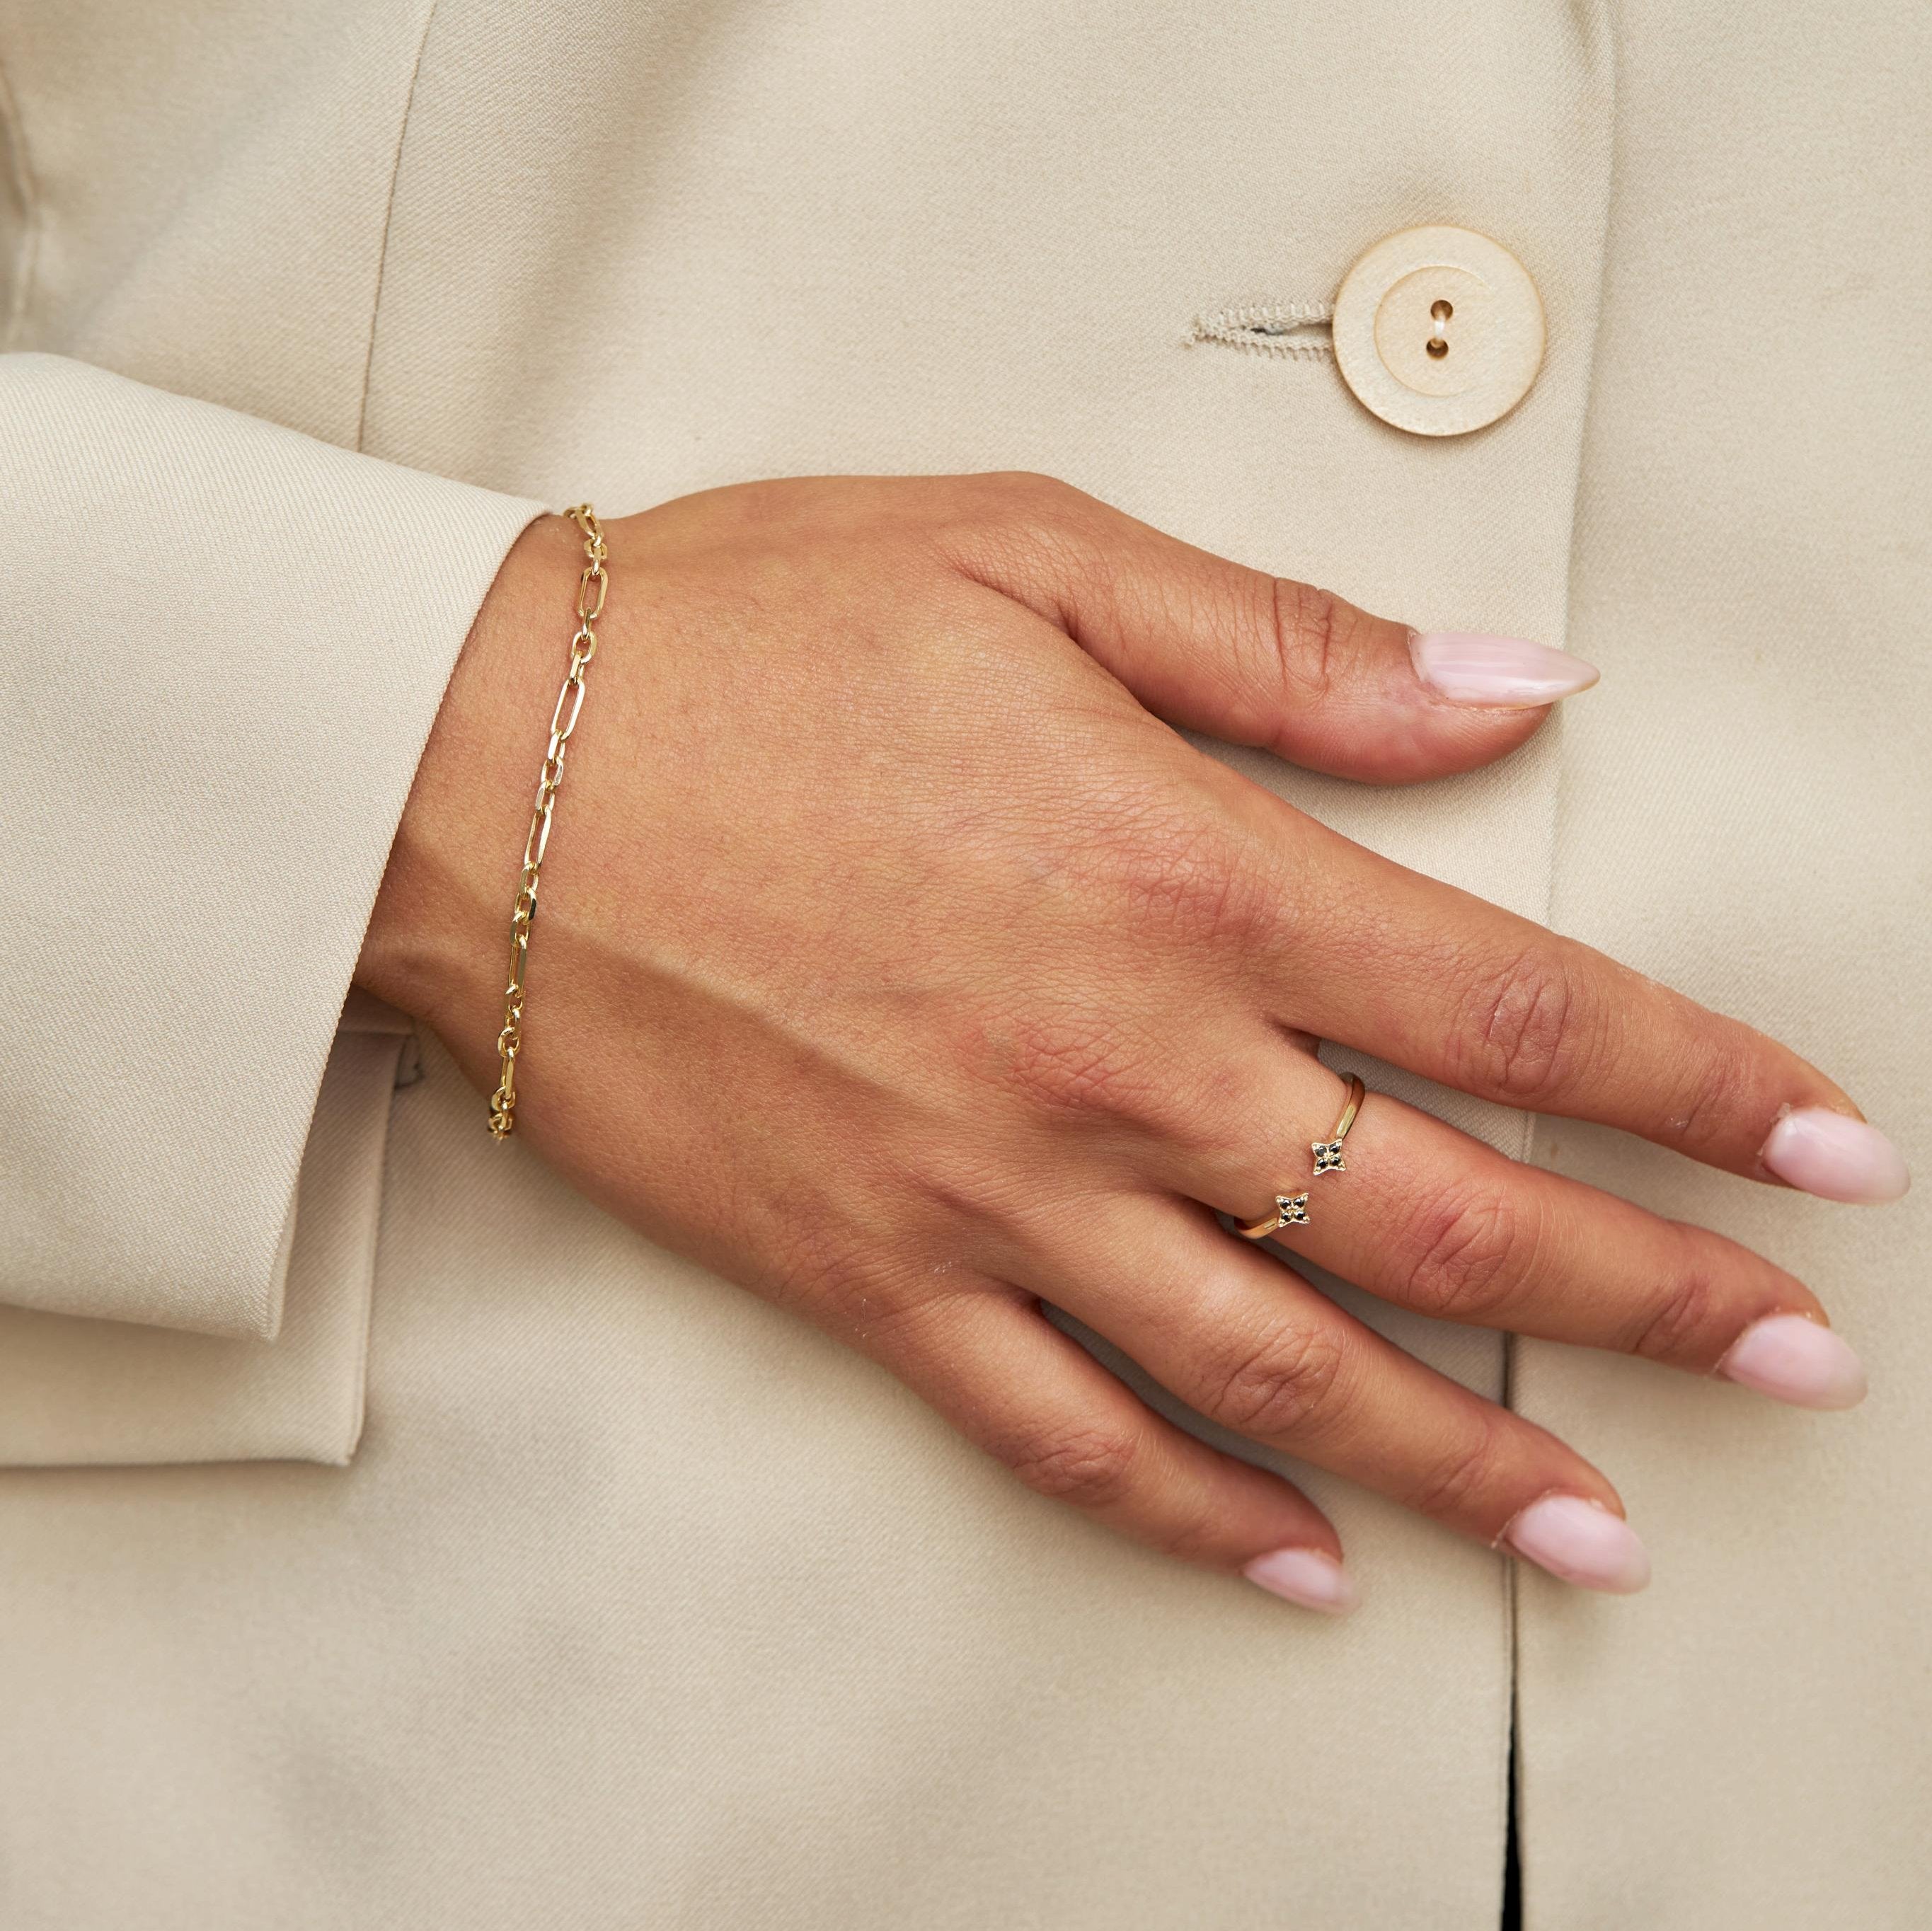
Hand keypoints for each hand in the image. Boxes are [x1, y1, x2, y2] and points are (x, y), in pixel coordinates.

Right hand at [358, 475, 1907, 1611]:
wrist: (480, 776)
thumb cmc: (737, 645)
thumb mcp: (1022, 562)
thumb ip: (1284, 649)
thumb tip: (1502, 691)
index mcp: (1177, 876)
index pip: (1512, 1008)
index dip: (1700, 1083)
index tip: (1821, 1145)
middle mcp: (1116, 1066)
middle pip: (1448, 1219)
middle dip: (1654, 1297)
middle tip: (1793, 1358)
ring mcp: (996, 1195)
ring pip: (1288, 1374)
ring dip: (1474, 1459)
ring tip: (1604, 1524)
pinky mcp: (874, 1275)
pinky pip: (1066, 1436)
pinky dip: (1198, 1515)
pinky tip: (1302, 1562)